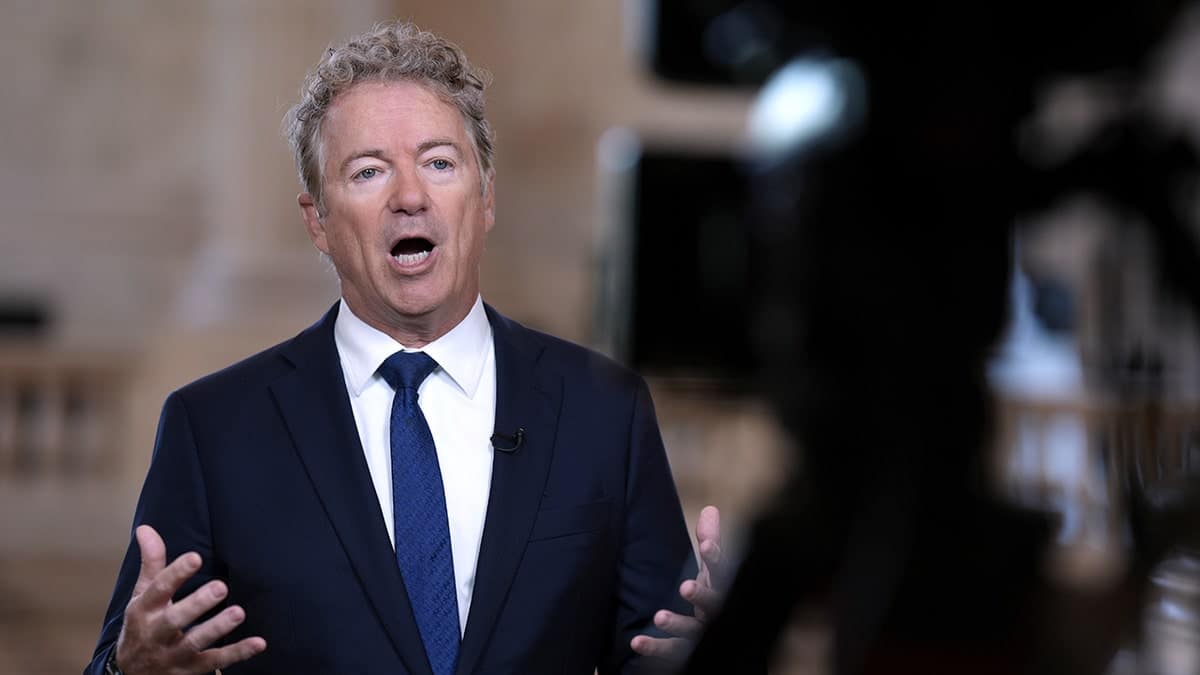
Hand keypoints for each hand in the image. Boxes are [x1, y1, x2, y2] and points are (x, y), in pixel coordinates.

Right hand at [113, 525, 265, 674]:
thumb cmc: (143, 625)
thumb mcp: (142, 596)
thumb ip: (152, 563)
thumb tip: (146, 528)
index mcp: (144, 611)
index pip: (157, 590)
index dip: (175, 574)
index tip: (195, 557)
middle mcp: (156, 634)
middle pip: (174, 620)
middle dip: (196, 604)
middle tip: (221, 587)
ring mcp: (173, 654)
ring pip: (194, 643)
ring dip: (217, 629)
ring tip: (239, 612)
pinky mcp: (191, 670)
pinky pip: (215, 663)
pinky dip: (237, 654)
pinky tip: (259, 642)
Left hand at [630, 505, 722, 663]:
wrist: (720, 637)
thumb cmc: (713, 594)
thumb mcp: (712, 569)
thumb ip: (710, 540)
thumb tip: (711, 509)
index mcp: (720, 587)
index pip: (721, 571)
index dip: (715, 557)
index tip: (707, 544)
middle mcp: (714, 611)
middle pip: (712, 604)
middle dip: (701, 595)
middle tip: (686, 586)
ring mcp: (700, 634)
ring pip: (691, 631)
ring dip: (675, 624)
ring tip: (658, 616)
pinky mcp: (685, 651)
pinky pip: (670, 651)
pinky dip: (653, 647)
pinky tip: (636, 641)